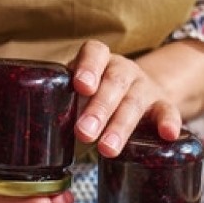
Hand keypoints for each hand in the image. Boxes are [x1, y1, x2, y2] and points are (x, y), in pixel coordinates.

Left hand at [70, 40, 182, 156]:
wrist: (137, 94)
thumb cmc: (95, 96)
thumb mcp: (78, 93)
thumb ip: (61, 103)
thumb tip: (34, 134)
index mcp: (99, 61)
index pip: (94, 53)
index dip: (88, 67)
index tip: (81, 86)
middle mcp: (122, 70)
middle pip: (113, 83)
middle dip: (98, 109)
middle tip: (83, 133)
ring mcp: (143, 87)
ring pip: (134, 102)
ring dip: (120, 126)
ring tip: (107, 149)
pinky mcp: (162, 104)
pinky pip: (168, 111)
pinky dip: (169, 122)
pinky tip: (168, 135)